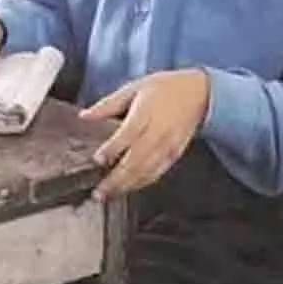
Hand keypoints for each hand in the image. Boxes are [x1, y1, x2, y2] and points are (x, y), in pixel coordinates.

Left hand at [81, 69, 209, 199]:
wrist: (198, 93)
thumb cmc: (164, 88)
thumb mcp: (134, 88)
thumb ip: (108, 104)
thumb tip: (84, 116)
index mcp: (146, 112)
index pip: (128, 134)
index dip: (112, 149)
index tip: (97, 160)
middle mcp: (157, 132)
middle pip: (136, 160)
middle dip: (116, 179)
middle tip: (98, 192)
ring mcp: (168, 146)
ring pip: (146, 171)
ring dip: (126, 186)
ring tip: (108, 195)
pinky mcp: (174, 154)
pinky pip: (157, 173)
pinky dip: (141, 183)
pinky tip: (128, 188)